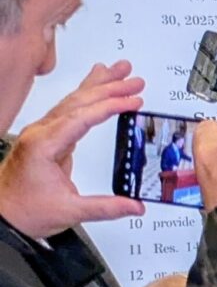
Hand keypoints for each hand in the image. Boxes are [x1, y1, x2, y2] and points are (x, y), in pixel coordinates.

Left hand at [0, 63, 144, 239]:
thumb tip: (134, 205)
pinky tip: (94, 87)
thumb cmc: (24, 210)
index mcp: (43, 145)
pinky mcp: (46, 137)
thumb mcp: (69, 211)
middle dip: (108, 87)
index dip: (110, 106)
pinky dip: (86, 96)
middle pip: (77, 102)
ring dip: (97, 86)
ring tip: (119, 71)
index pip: (82, 118)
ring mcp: (42, 133)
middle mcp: (40, 134)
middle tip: (133, 79)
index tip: (133, 100)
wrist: (2, 215)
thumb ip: (106, 207)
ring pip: (72, 101)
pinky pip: (69, 110)